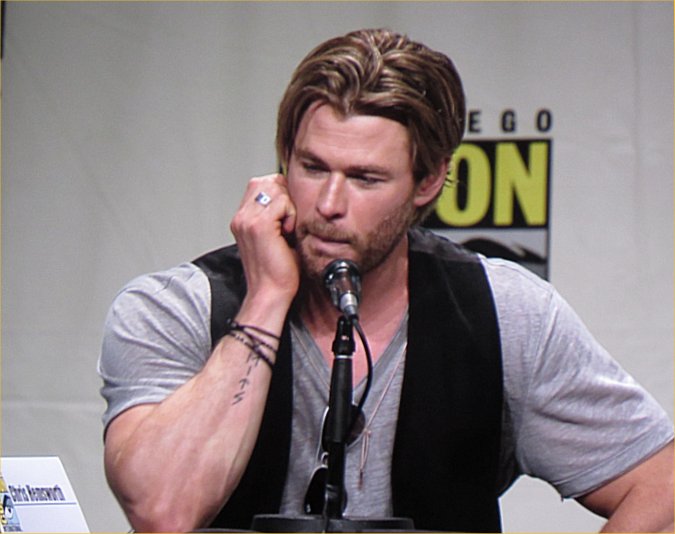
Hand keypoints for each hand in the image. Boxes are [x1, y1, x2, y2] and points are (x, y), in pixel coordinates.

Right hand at [230, 173, 299, 306]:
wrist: (270, 292)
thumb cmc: (277, 271)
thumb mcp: (275, 236)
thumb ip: (276, 215)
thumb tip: (289, 196)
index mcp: (241, 219)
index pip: (261, 184)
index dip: (279, 195)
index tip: (286, 217)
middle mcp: (240, 217)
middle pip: (267, 181)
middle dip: (284, 197)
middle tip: (287, 223)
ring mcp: (247, 219)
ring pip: (275, 188)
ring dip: (288, 206)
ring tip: (286, 228)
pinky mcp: (258, 225)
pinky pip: (282, 201)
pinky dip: (290, 214)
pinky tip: (287, 232)